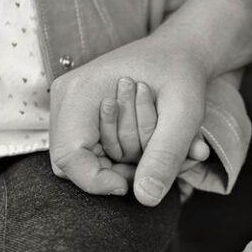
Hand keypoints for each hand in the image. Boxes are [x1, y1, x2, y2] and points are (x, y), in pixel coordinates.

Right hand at [50, 38, 208, 205]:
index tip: (131, 186)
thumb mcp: (184, 111)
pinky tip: (149, 147)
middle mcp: (67, 99)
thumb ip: (166, 153)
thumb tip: (146, 199)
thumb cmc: (182, 72)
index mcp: (81, 92)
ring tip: (156, 152)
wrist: (180, 51)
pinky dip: (121, 157)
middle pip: (72, 163)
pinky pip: (92, 151)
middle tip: (150, 166)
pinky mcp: (82, 116)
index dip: (97, 181)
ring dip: (121, 166)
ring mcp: (71, 108)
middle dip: (113, 174)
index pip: (69, 157)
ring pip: (83, 160)